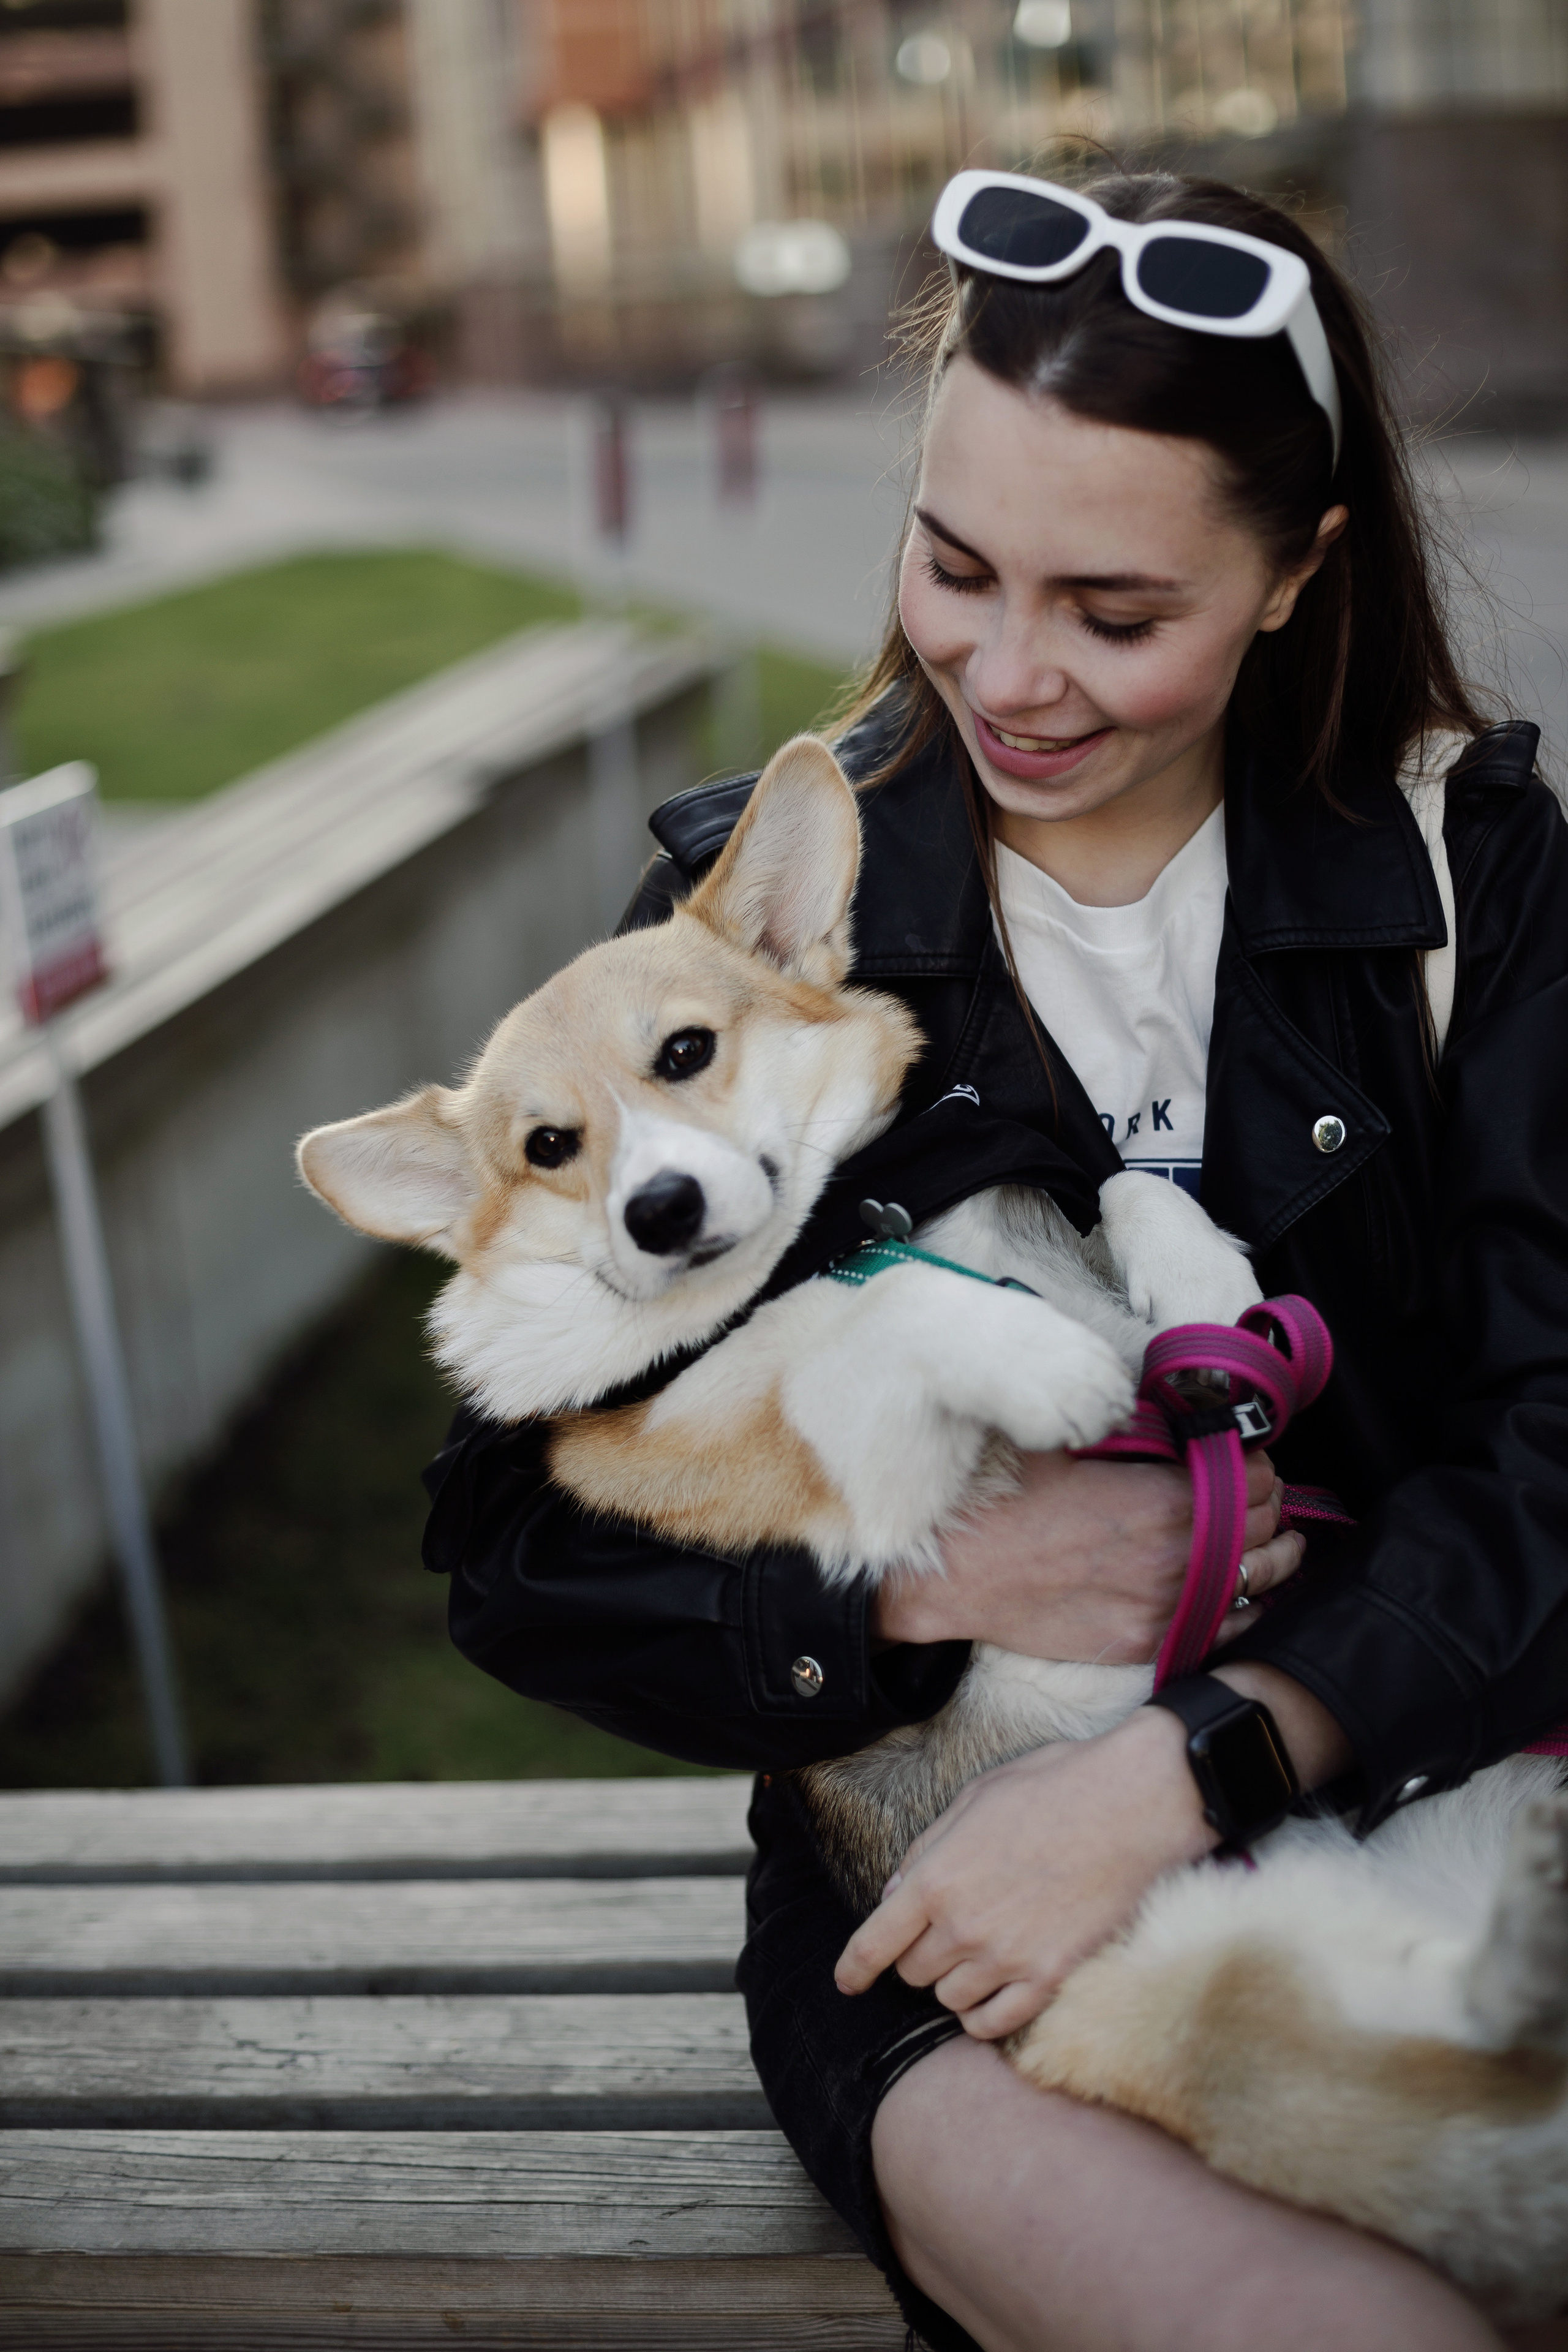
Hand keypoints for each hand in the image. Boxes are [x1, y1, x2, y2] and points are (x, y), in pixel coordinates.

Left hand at [835, 1706, 1212, 2035]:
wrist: (1132, 1806)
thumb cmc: (1053, 1788)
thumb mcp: (974, 1799)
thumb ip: (928, 1850)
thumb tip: (895, 1893)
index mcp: (938, 1878)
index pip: (875, 1942)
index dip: (853, 1967)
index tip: (846, 1981)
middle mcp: (963, 1927)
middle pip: (913, 1972)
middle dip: (918, 1955)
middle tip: (945, 1931)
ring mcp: (1007, 1958)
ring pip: (950, 1999)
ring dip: (954, 1982)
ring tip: (978, 1954)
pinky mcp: (1049, 1980)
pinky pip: (994, 2023)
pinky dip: (984, 2015)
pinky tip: (994, 1994)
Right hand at [873, 1450, 1303, 1660]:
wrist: (958, 1573)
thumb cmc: (1006, 1501)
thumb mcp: (1067, 1441)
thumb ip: (1130, 1427)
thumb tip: (1168, 1413)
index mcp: (1164, 1498)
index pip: (1254, 1476)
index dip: (1258, 1461)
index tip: (1249, 1457)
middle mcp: (1178, 1555)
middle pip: (1264, 1524)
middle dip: (1269, 1502)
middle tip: (1259, 1492)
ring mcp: (1166, 1605)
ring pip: (1260, 1577)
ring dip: (1274, 1554)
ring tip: (1277, 1542)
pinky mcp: (1147, 1642)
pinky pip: (1228, 1627)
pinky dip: (1248, 1607)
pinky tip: (1246, 1593)